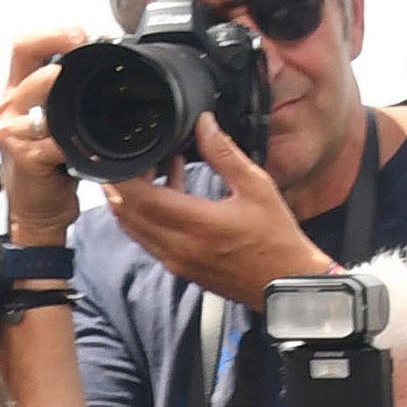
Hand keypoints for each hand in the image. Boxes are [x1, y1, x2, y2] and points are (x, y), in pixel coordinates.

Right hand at [0, 30, 89, 239]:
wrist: (37, 210)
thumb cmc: (50, 165)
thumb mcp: (53, 123)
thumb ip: (66, 97)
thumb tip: (105, 73)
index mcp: (19, 93)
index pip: (24, 45)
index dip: (51, 32)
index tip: (81, 33)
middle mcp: (10, 106)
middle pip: (25, 55)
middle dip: (58, 42)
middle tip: (84, 41)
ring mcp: (12, 131)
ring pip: (36, 92)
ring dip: (58, 85)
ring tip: (78, 86)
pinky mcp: (25, 157)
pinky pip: (51, 139)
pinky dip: (73, 141)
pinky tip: (86, 143)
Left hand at [97, 111, 329, 307]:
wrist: (286, 283)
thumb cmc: (276, 238)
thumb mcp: (256, 187)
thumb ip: (224, 154)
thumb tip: (204, 124)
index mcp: (195, 224)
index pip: (138, 198)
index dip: (122, 175)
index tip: (124, 152)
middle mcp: (177, 246)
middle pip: (126, 213)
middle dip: (121, 184)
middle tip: (133, 157)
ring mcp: (175, 261)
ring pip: (134, 228)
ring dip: (132, 201)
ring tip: (152, 171)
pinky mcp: (178, 268)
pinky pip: (148, 239)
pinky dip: (147, 217)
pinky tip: (169, 194)